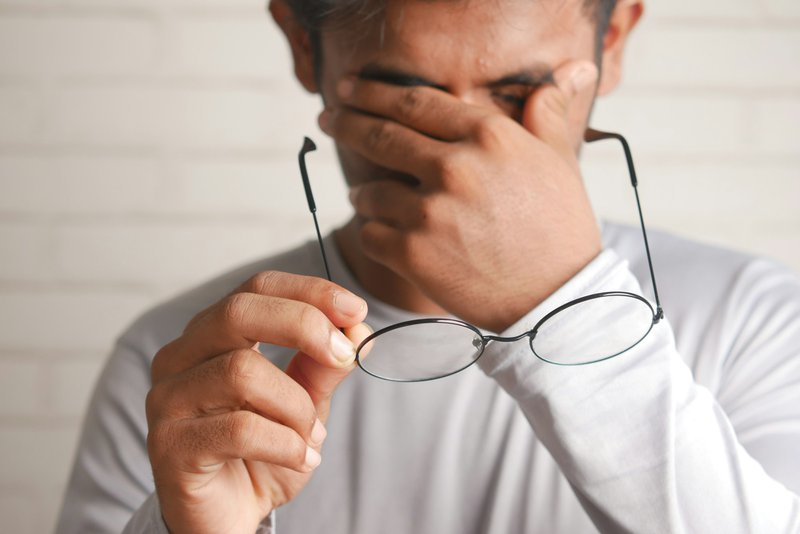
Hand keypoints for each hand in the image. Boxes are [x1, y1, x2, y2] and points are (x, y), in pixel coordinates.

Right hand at [146, 272, 368, 533]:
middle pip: (239, 312)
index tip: (355, 308)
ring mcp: (167, 399)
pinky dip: (285, 444)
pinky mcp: (169, 445)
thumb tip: (357, 328)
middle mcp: (181, 357)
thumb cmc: (261, 454)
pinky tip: (300, 459)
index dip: (309, 291)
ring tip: (311, 435)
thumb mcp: (304, 404)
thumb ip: (323, 366)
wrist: (228, 518)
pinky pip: (239, 428)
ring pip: (242, 372)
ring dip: (296, 406)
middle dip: (304, 326)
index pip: (257, 289)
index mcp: (212, 336)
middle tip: (343, 356)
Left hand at [321, 60, 601, 331]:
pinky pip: (370, 235)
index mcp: (488, 136)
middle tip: (328, 118)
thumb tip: (566, 73)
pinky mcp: (413, 254)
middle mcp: (454, 167)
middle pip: (380, 136)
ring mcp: (430, 212)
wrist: (557, 300)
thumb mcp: (561, 162)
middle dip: (346, 124)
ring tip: (366, 198)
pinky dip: (372, 234)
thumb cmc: (560, 229)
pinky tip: (383, 235)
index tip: (349, 89)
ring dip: (363, 194)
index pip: (415, 102)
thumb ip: (548, 115)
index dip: (373, 92)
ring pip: (369, 192)